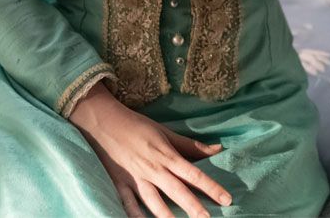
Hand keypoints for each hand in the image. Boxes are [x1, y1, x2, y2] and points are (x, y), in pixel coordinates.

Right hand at [69, 84, 231, 217]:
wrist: (103, 122)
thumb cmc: (137, 126)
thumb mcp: (165, 132)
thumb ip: (191, 145)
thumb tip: (217, 149)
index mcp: (166, 156)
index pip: (193, 174)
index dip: (211, 187)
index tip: (226, 199)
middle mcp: (153, 170)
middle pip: (177, 192)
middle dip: (193, 208)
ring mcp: (135, 179)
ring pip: (154, 203)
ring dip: (167, 217)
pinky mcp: (119, 184)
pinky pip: (128, 205)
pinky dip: (135, 216)